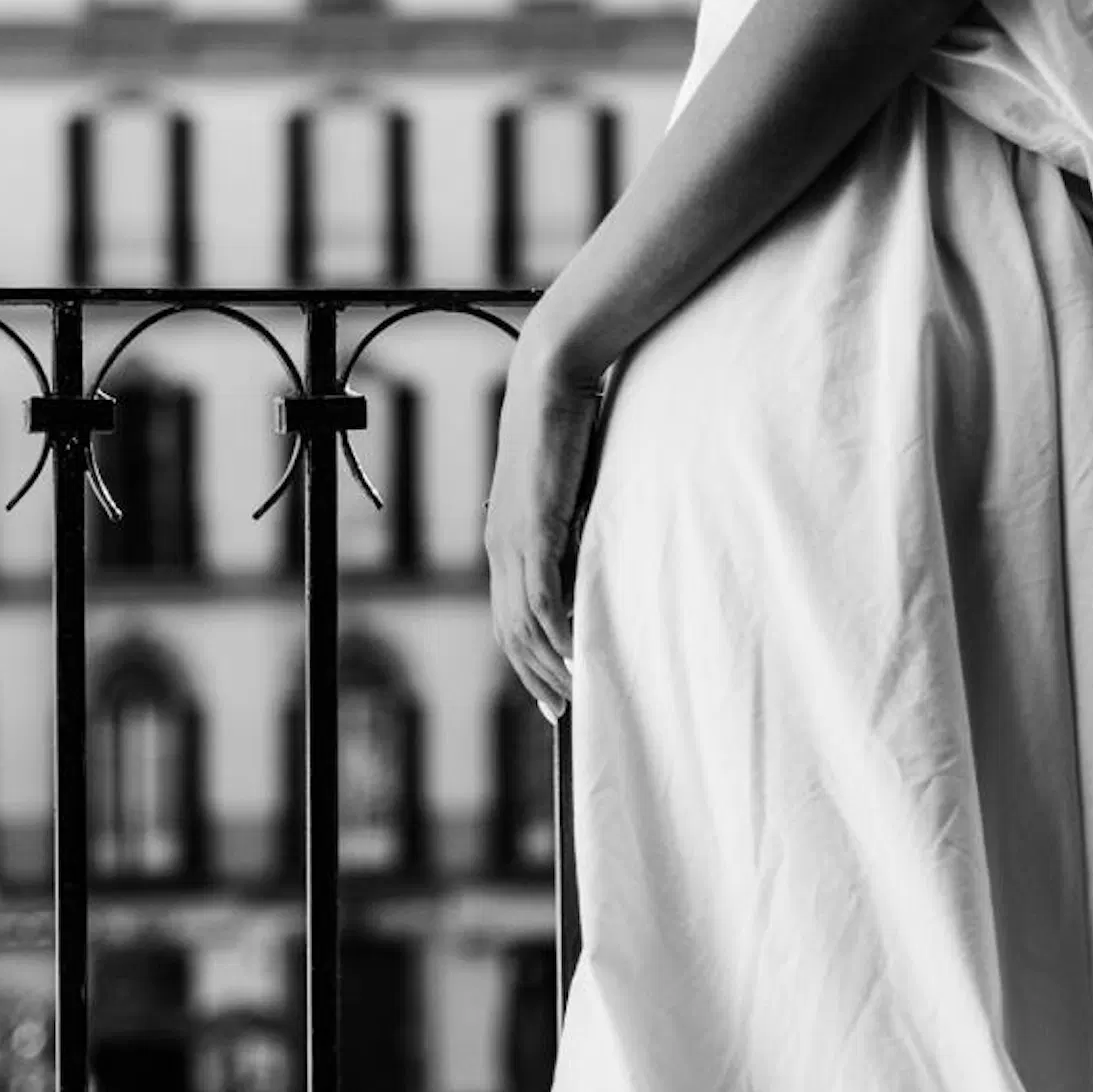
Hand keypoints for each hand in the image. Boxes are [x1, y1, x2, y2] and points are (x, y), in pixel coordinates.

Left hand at [484, 323, 601, 722]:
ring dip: (548, 664)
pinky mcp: (534, 529)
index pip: (509, 615)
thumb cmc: (565, 423)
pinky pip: (541, 597)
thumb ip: (572, 526)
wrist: (551, 378)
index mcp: (504, 537)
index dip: (526, 658)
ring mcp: (513, 540)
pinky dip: (557, 631)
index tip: (551, 690)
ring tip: (574, 695)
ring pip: (523, 624)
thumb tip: (592, 562)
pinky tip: (578, 653)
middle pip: (510, 632)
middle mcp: (500, 545)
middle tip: (562, 713)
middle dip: (535, 677)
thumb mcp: (568, 488)